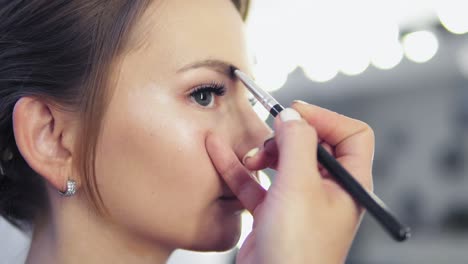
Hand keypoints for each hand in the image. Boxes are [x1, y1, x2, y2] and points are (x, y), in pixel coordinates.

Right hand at [205, 101, 373, 263]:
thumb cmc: (298, 251)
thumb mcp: (300, 187)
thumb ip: (297, 143)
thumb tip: (292, 115)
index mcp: (348, 183)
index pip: (351, 135)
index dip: (326, 119)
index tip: (296, 114)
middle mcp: (327, 190)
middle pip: (312, 144)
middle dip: (287, 136)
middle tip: (269, 137)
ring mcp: (299, 201)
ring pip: (283, 161)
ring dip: (262, 153)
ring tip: (249, 158)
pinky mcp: (273, 212)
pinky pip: (256, 182)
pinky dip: (239, 168)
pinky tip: (219, 152)